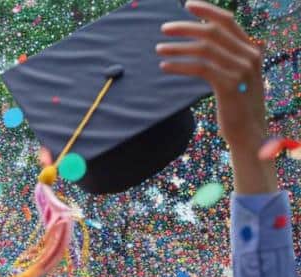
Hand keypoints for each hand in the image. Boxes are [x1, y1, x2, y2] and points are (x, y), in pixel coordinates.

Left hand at [159, 1, 265, 151]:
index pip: (228, 21)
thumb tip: (206, 41)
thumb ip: (228, 57)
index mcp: (251, 48)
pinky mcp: (229, 85)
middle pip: (213, 32)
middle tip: (164, 28)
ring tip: (159, 49)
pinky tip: (165, 66)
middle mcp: (249, 55)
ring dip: (178, 47)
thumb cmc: (238, 104)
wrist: (249, 131)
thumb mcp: (237, 76)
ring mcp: (240, 69)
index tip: (187, 5)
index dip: (207, 11)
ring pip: (204, 49)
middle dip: (186, 27)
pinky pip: (200, 68)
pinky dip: (180, 65)